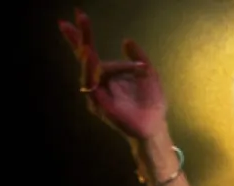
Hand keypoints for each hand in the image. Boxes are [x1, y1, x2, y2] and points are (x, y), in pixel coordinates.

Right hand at [58, 9, 166, 141]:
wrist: (155, 124)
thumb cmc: (151, 101)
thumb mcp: (148, 72)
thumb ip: (137, 56)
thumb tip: (126, 40)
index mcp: (107, 74)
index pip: (90, 51)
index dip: (83, 34)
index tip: (78, 13)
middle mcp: (98, 83)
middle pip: (84, 57)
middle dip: (79, 37)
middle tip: (79, 16)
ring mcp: (96, 94)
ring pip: (88, 70)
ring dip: (87, 55)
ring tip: (87, 43)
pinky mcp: (98, 105)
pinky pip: (93, 85)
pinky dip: (91, 70)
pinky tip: (90, 57)